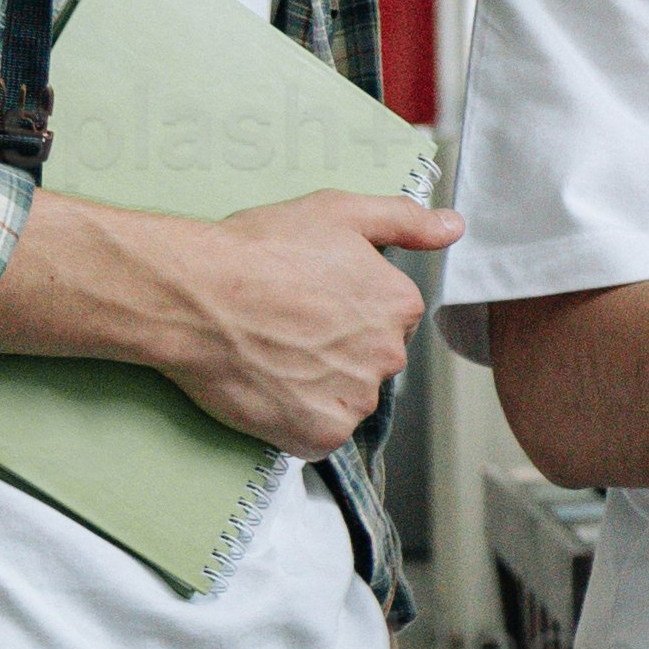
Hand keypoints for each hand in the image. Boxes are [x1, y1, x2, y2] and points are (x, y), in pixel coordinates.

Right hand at [157, 188, 457, 453]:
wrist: (196, 297)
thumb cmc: (259, 251)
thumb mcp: (339, 213)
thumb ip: (404, 220)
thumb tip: (453, 227)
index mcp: (398, 305)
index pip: (386, 318)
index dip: (344, 309)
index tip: (308, 299)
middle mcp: (388, 356)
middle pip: (369, 361)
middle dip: (335, 350)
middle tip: (285, 327)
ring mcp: (355, 400)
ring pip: (345, 398)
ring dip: (316, 387)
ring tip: (272, 355)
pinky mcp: (320, 435)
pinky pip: (318, 434)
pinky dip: (295, 419)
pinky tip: (268, 387)